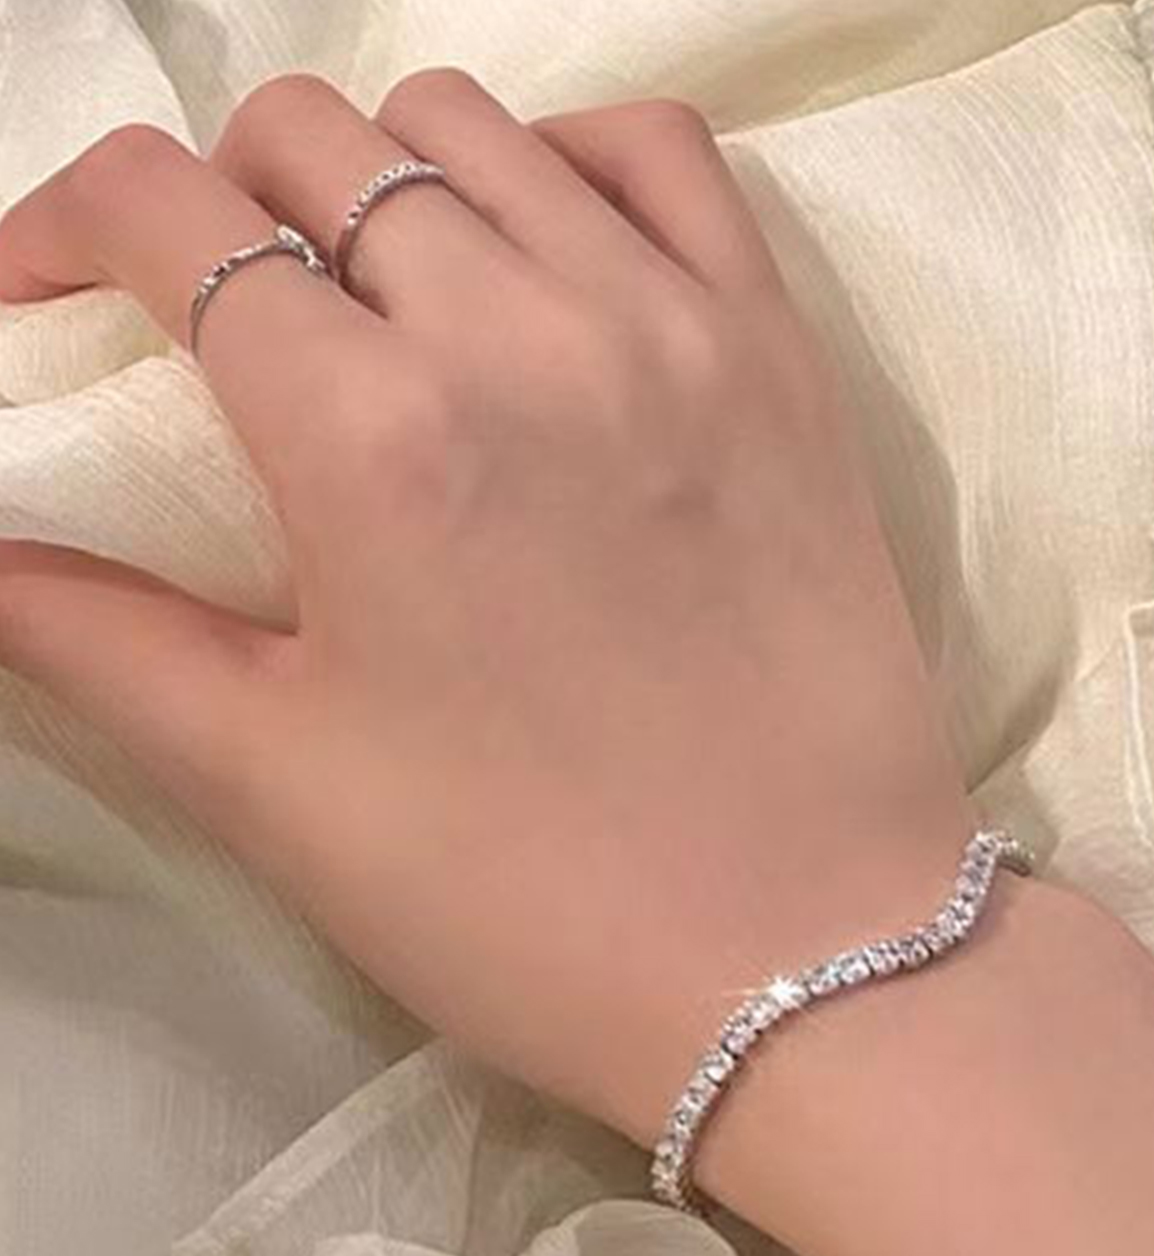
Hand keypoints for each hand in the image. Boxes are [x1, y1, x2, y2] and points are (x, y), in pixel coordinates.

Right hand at [0, 73, 973, 1140]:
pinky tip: (546, 263)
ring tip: (385, 299)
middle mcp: (525, 333)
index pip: (164, 212)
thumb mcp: (281, 783)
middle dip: (222, 204)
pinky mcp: (782, 357)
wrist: (806, 956)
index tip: (49, 297)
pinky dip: (573, 165)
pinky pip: (666, 160)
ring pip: (478, 130)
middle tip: (227, 325)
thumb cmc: (534, 900)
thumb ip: (99, 638)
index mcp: (373, 434)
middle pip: (313, 143)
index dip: (61, 227)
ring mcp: (675, 327)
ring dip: (388, 181)